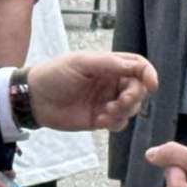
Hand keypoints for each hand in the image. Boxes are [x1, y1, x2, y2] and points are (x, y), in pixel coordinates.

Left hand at [25, 52, 157, 132]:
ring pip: (131, 108)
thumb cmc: (55, 74)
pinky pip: (119, 123)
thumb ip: (110, 64)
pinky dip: (114, 123)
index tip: (151, 85)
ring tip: (104, 113)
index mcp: (109, 65)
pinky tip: (98, 121)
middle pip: (138, 89)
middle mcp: (111, 82)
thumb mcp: (81, 63)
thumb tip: (137, 67)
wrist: (34, 98)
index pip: (138, 67)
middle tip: (120, 102)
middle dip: (134, 97)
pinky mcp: (100, 118)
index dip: (149, 74)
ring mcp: (107, 101)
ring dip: (123, 111)